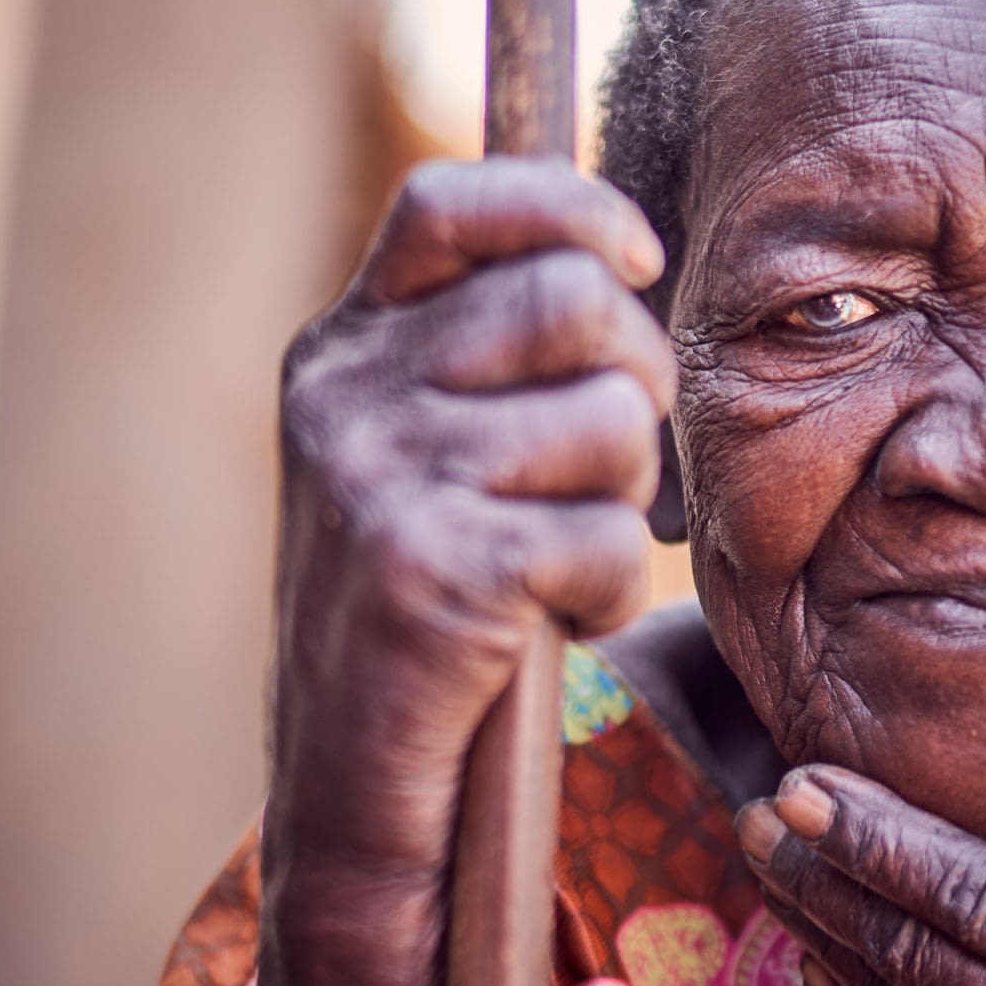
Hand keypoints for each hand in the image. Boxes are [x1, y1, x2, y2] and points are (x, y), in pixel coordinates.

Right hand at [250, 158, 673, 985]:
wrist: (355, 783)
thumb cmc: (431, 602)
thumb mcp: (430, 450)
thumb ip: (491, 349)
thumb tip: (618, 261)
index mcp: (347, 347)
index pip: (453, 202)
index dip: (565, 207)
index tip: (638, 257)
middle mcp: (347, 392)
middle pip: (574, 302)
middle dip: (639, 382)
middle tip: (609, 466)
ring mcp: (379, 476)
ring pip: (614, 419)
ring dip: (628, 499)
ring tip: (565, 555)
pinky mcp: (430, 569)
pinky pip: (611, 537)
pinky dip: (614, 591)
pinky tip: (556, 621)